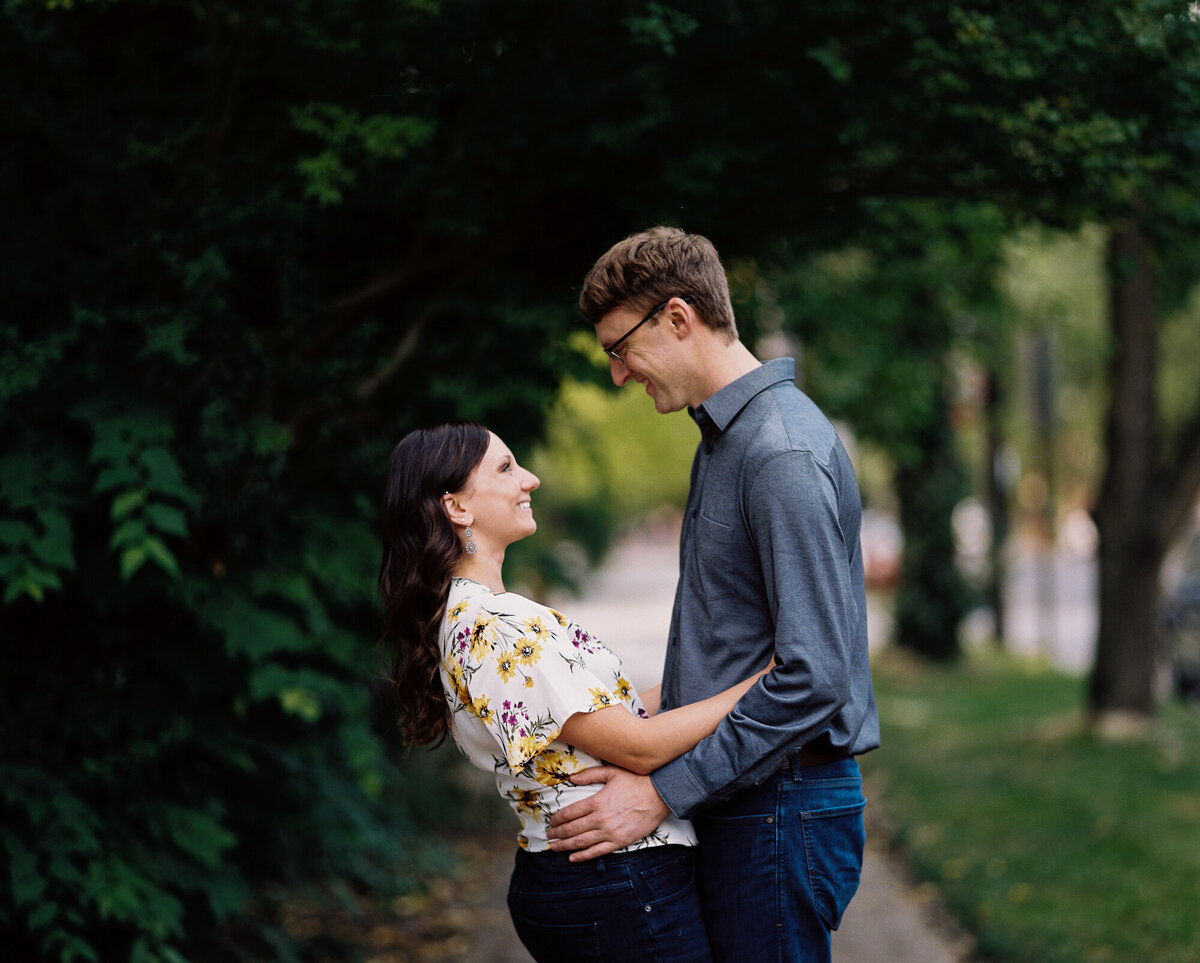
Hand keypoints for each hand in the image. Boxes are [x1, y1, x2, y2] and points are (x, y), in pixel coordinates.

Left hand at [546, 766, 669, 861]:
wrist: (659, 795)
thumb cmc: (635, 781)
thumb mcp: (611, 772)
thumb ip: (589, 775)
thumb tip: (571, 779)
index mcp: (596, 802)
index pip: (569, 813)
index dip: (557, 819)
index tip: (551, 821)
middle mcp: (600, 819)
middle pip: (571, 829)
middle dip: (557, 833)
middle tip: (548, 835)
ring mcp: (609, 832)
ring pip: (581, 842)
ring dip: (565, 846)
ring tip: (554, 847)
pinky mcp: (619, 842)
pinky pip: (597, 852)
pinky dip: (583, 856)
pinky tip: (572, 858)